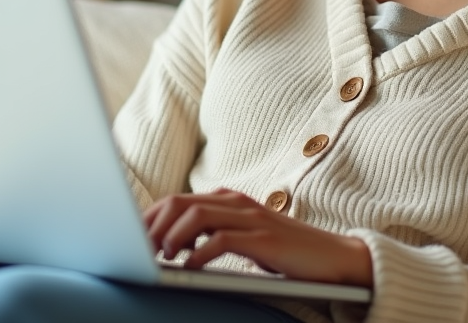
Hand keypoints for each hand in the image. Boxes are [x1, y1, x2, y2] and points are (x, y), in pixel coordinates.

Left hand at [143, 188, 372, 287]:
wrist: (334, 257)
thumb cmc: (286, 253)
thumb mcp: (245, 237)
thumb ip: (215, 232)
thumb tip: (173, 245)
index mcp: (230, 199)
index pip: (178, 200)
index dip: (151, 217)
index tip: (133, 239)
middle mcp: (237, 203)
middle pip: (180, 203)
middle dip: (153, 225)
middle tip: (138, 250)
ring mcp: (251, 218)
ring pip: (196, 216)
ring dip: (172, 237)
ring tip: (161, 257)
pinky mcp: (263, 239)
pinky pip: (221, 241)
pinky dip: (199, 255)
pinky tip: (188, 268)